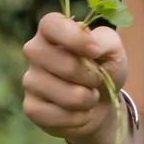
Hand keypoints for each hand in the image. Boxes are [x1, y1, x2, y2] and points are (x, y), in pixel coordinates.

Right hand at [21, 11, 128, 143]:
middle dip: (89, 76)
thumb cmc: (104, 69)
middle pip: (61, 63)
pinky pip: (53, 115)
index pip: (51, 25)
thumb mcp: (113, 50)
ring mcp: (30, 79)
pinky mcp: (31, 107)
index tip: (96, 51)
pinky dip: (76, 119)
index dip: (74, 38)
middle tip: (96, 79)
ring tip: (89, 96)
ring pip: (61, 94)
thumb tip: (92, 47)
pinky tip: (78, 113)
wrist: (101, 104)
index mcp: (52, 30)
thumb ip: (105, 41)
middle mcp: (35, 51)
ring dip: (85, 100)